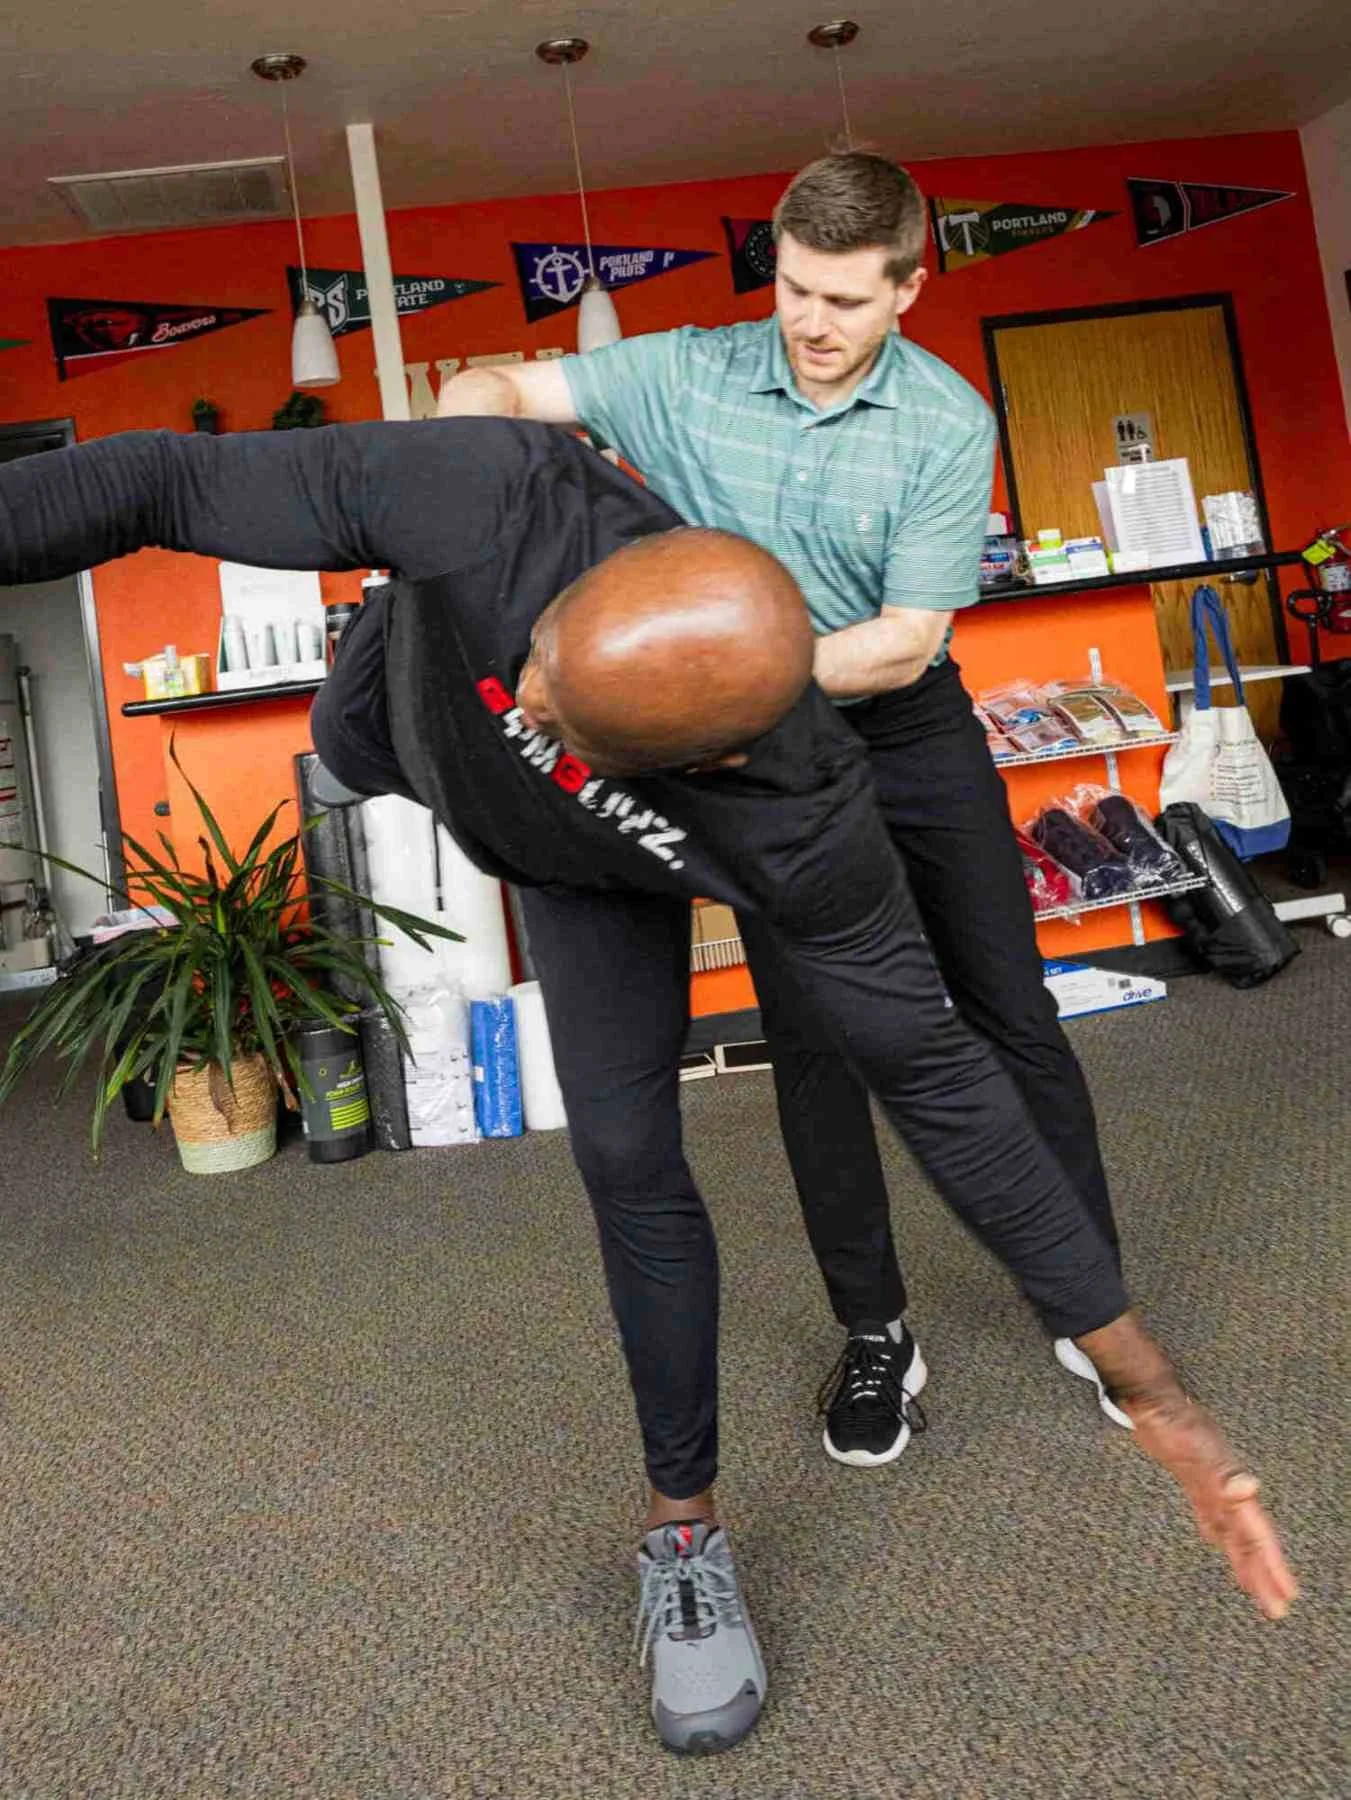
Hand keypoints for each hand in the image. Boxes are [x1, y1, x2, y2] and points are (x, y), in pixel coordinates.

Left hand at [1125, 1388, 1296, 1619]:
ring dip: (1245, 1562)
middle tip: (1277, 1610)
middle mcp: (1227, 1490)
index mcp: (1233, 1487)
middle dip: (1264, 1575)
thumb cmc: (1173, 1422)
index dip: (1273, 1564)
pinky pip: (1212, 1517)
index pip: (1258, 1534)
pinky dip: (1218, 1535)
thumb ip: (1222, 1471)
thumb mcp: (1195, 1446)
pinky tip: (1218, 1544)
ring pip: (1234, 1533)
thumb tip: (1248, 1489)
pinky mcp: (1195, 1483)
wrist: (1152, 1401)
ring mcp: (1212, 1487)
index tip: (1288, 1594)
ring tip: (1255, 1590)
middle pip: (1251, 1540)